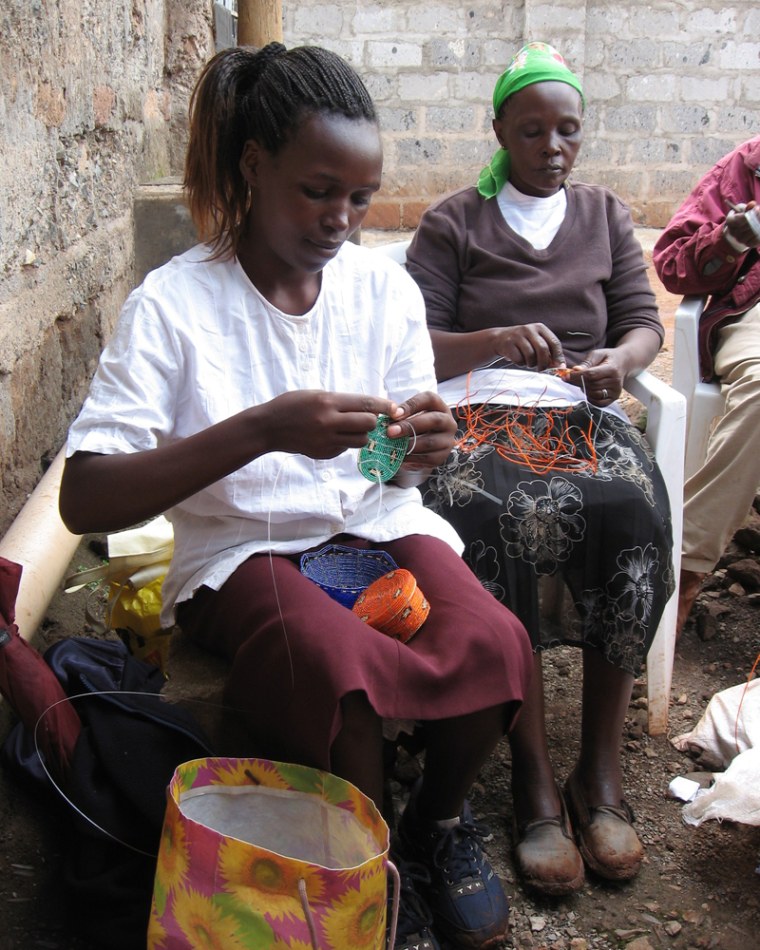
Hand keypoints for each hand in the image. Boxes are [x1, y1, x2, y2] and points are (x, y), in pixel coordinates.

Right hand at [263, 390, 396, 457]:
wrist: (268, 427)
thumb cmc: (292, 405)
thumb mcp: (315, 394)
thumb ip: (340, 401)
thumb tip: (367, 407)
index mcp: (328, 401)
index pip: (365, 404)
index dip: (385, 406)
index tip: (396, 408)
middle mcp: (329, 421)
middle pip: (368, 424)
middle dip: (372, 422)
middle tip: (368, 420)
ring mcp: (326, 440)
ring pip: (360, 440)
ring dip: (361, 434)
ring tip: (350, 428)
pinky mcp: (323, 453)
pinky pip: (345, 449)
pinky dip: (344, 443)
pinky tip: (331, 437)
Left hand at [386, 391, 456, 471]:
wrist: (419, 448)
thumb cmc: (411, 426)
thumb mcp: (408, 416)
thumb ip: (400, 415)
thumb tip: (390, 418)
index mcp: (439, 406)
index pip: (430, 399)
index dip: (412, 405)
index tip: (394, 414)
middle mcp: (448, 422)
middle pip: (434, 420)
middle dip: (410, 426)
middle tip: (390, 431)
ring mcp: (448, 440)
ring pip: (430, 441)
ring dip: (409, 444)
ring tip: (392, 446)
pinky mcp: (443, 456)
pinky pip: (428, 458)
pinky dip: (412, 458)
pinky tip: (399, 457)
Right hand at [492, 323, 565, 371]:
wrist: (499, 339)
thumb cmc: (523, 343)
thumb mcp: (536, 342)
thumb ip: (549, 352)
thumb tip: (561, 367)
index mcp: (540, 328)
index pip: (554, 342)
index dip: (558, 356)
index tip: (559, 367)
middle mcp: (529, 329)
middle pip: (543, 349)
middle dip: (544, 363)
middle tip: (541, 369)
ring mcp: (518, 335)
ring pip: (530, 356)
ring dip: (530, 364)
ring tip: (527, 362)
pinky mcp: (508, 343)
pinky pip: (519, 359)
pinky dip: (520, 363)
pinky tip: (518, 359)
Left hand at [565, 349, 626, 405]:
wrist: (623, 363)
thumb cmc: (607, 358)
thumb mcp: (597, 354)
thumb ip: (586, 363)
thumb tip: (575, 370)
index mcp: (612, 369)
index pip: (591, 375)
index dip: (576, 376)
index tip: (565, 376)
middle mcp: (616, 382)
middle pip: (591, 385)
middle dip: (577, 382)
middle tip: (570, 378)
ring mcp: (616, 391)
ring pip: (594, 394)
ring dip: (584, 389)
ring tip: (583, 382)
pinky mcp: (614, 398)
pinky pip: (599, 403)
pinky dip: (590, 398)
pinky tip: (588, 390)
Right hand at [725, 200, 759, 248]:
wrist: (742, 228)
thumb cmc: (743, 216)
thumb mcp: (743, 209)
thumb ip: (748, 207)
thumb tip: (752, 204)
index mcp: (730, 222)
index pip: (738, 219)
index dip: (748, 215)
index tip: (757, 209)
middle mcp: (733, 232)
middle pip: (747, 225)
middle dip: (757, 218)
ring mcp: (740, 239)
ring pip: (752, 232)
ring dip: (759, 225)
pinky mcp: (747, 244)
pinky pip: (756, 239)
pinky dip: (759, 233)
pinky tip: (759, 228)